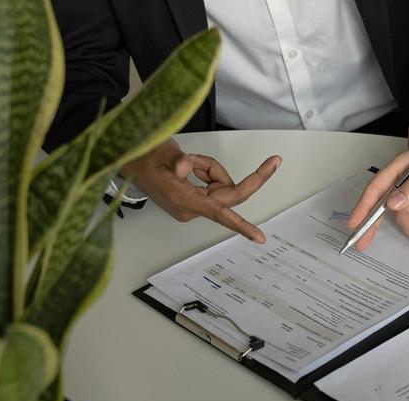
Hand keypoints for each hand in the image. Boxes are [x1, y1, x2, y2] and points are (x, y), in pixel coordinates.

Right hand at [119, 138, 280, 242]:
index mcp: (184, 202)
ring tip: (186, 160)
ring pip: (222, 183)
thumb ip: (179, 161)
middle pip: (230, 192)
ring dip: (209, 168)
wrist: (133, 161)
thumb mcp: (163, 155)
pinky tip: (187, 166)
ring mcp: (196, 204)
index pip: (219, 213)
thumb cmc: (147, 158)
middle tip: (275, 160)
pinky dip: (206, 170)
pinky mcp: (197, 199)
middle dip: (246, 176)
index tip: (259, 237)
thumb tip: (186, 167)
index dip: (241, 226)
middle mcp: (193, 207)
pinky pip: (215, 182)